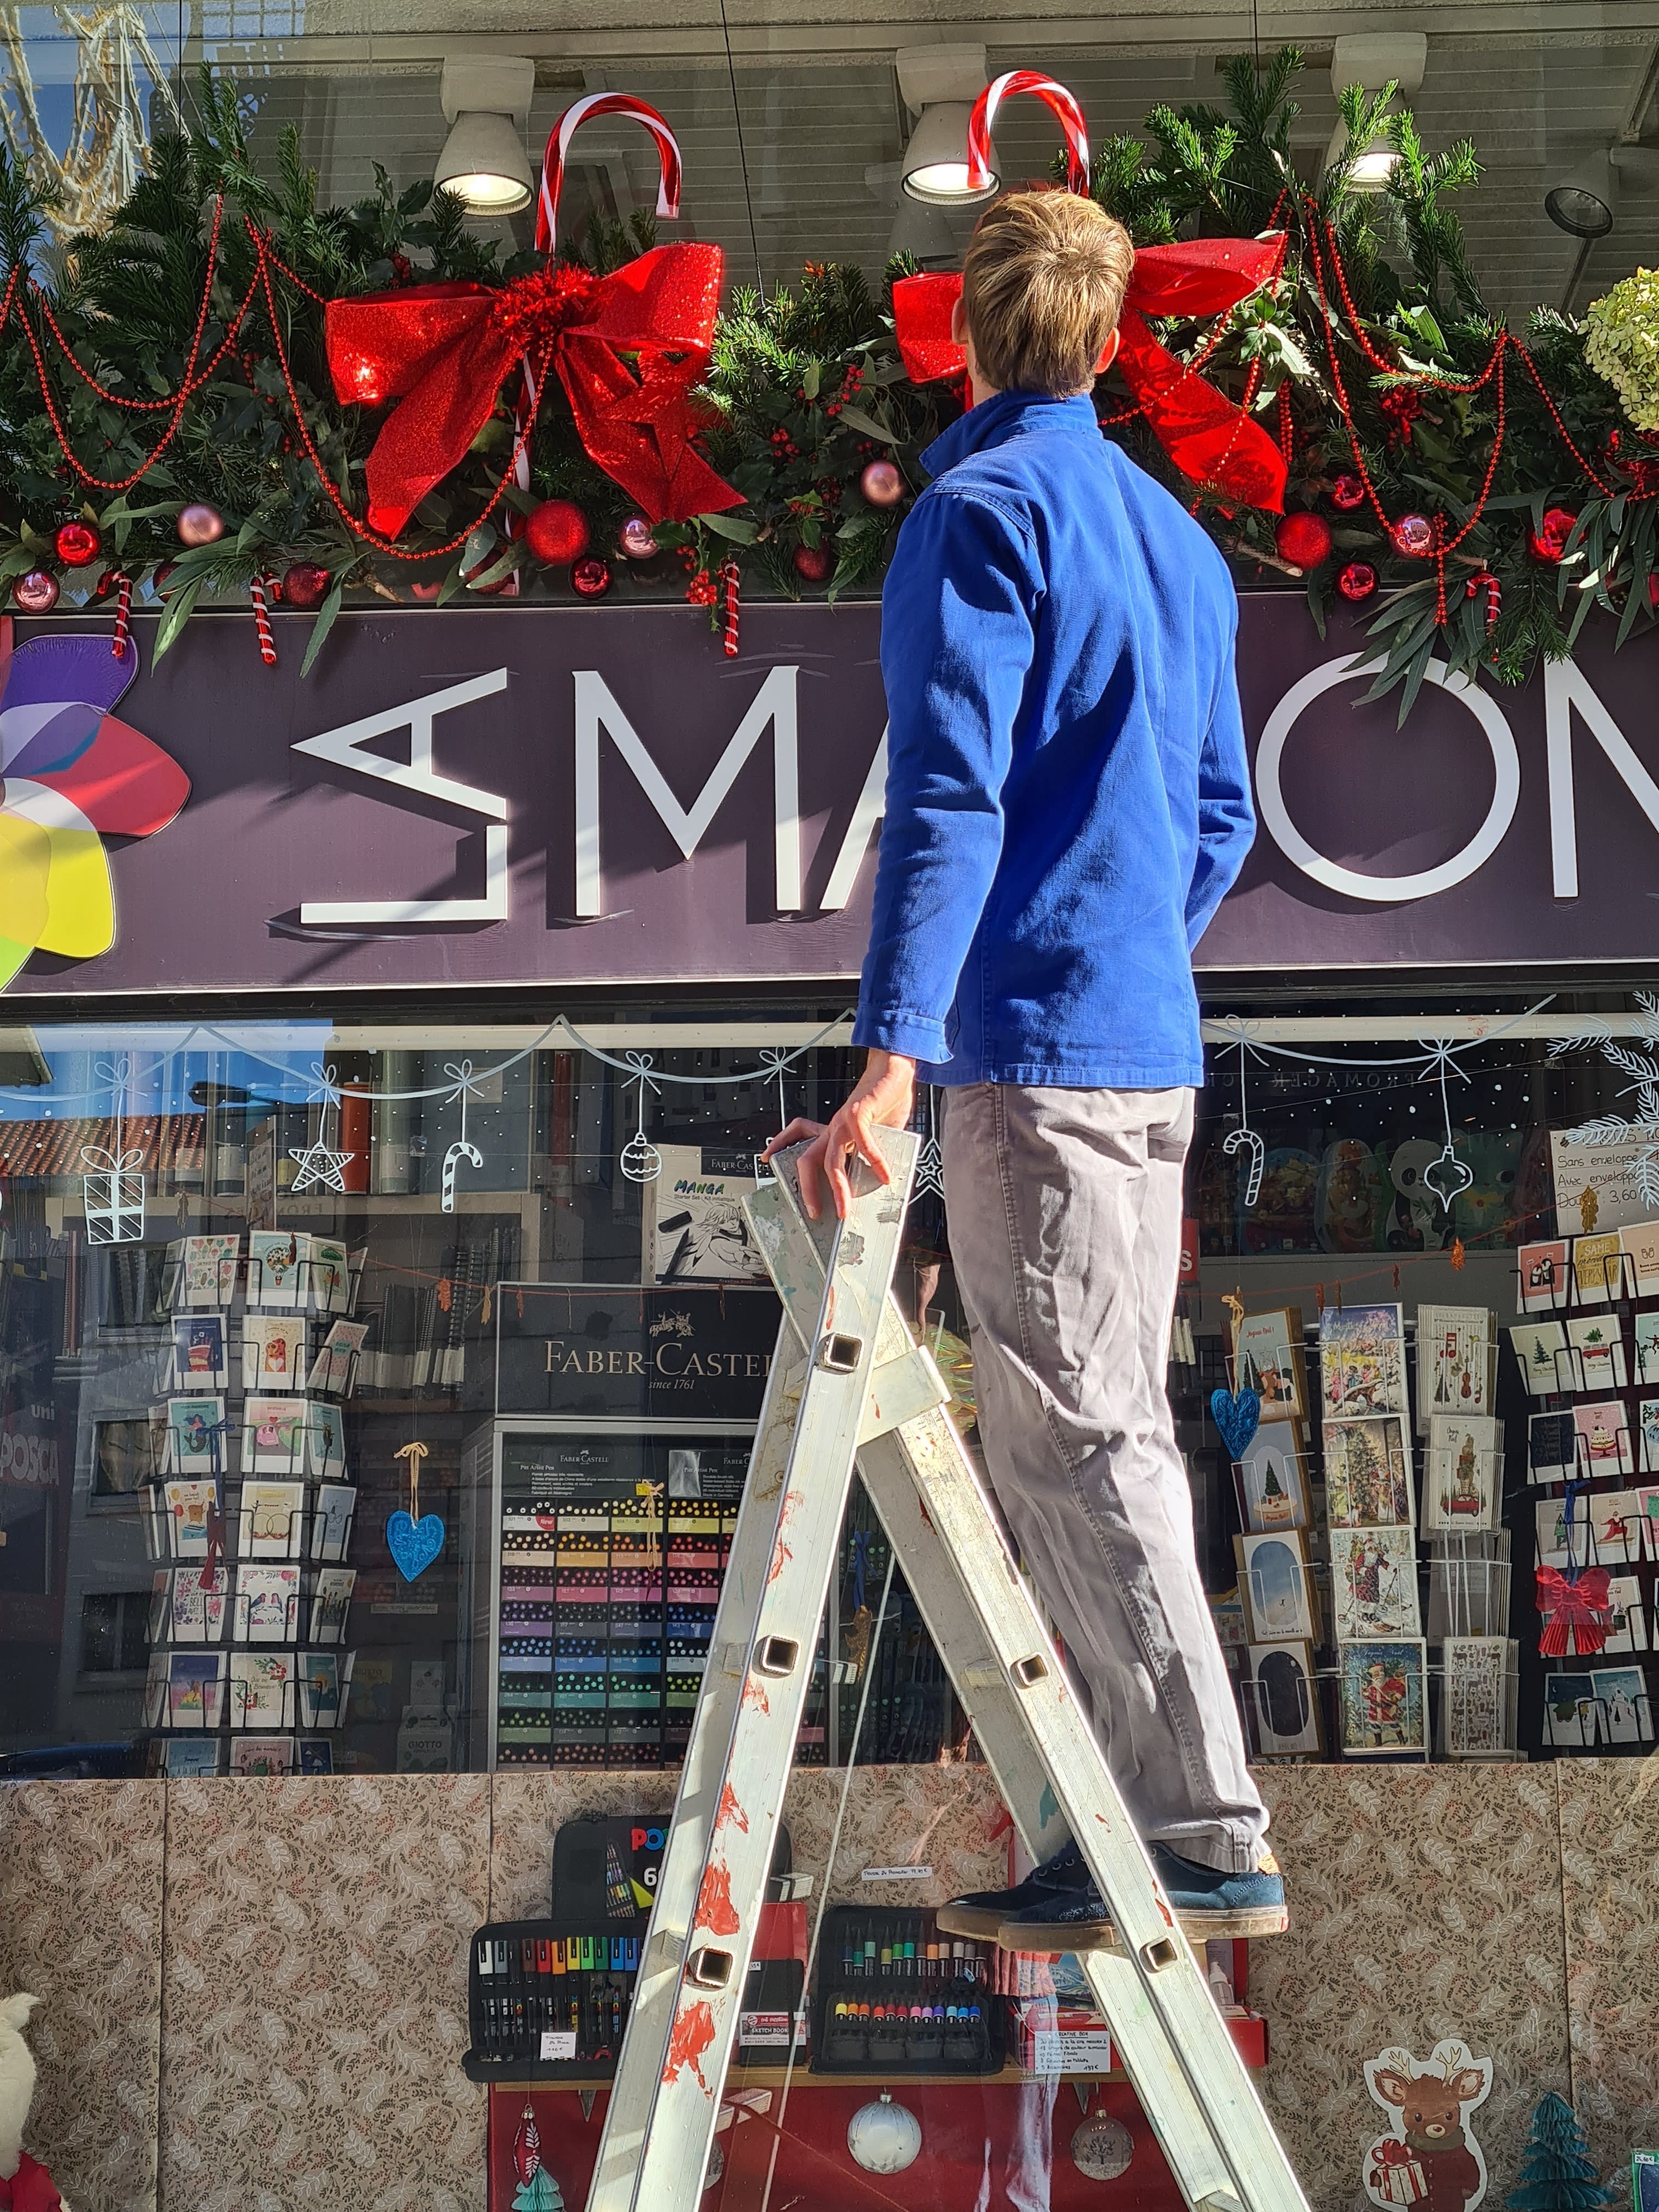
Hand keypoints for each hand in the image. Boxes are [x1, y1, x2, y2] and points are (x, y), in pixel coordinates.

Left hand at [761, 1051, 916, 1220]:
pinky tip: (883, 1175)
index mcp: (833, 1130)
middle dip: (807, 1189)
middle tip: (813, 1212)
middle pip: (807, 1159)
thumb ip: (872, 1158)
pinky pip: (861, 1143)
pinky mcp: (859, 1113)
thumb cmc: (884, 1101)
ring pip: (830, 1159)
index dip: (779, 1144)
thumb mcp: (875, 1135)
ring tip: (845, 1209)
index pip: (798, 1134)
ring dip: (837, 1188)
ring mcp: (843, 1121)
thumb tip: (881, 1183)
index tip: (766, 1158)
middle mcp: (833, 1127)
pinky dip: (873, 1161)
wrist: (894, 1072)